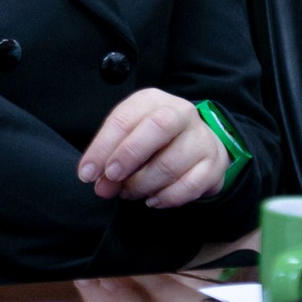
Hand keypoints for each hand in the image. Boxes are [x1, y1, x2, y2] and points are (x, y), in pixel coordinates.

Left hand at [77, 89, 229, 208]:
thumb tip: (100, 185)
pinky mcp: (214, 164)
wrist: (196, 142)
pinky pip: (190, 186)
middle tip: (111, 179)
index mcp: (151, 100)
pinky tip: (153, 200)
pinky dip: (167, 198)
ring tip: (129, 193)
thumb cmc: (152, 139)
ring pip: (171, 163)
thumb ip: (110, 158)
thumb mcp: (128, 137)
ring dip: (143, 185)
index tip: (88, 173)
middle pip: (158, 128)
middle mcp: (180, 113)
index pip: (125, 119)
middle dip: (129, 156)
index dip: (102, 147)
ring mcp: (201, 138)